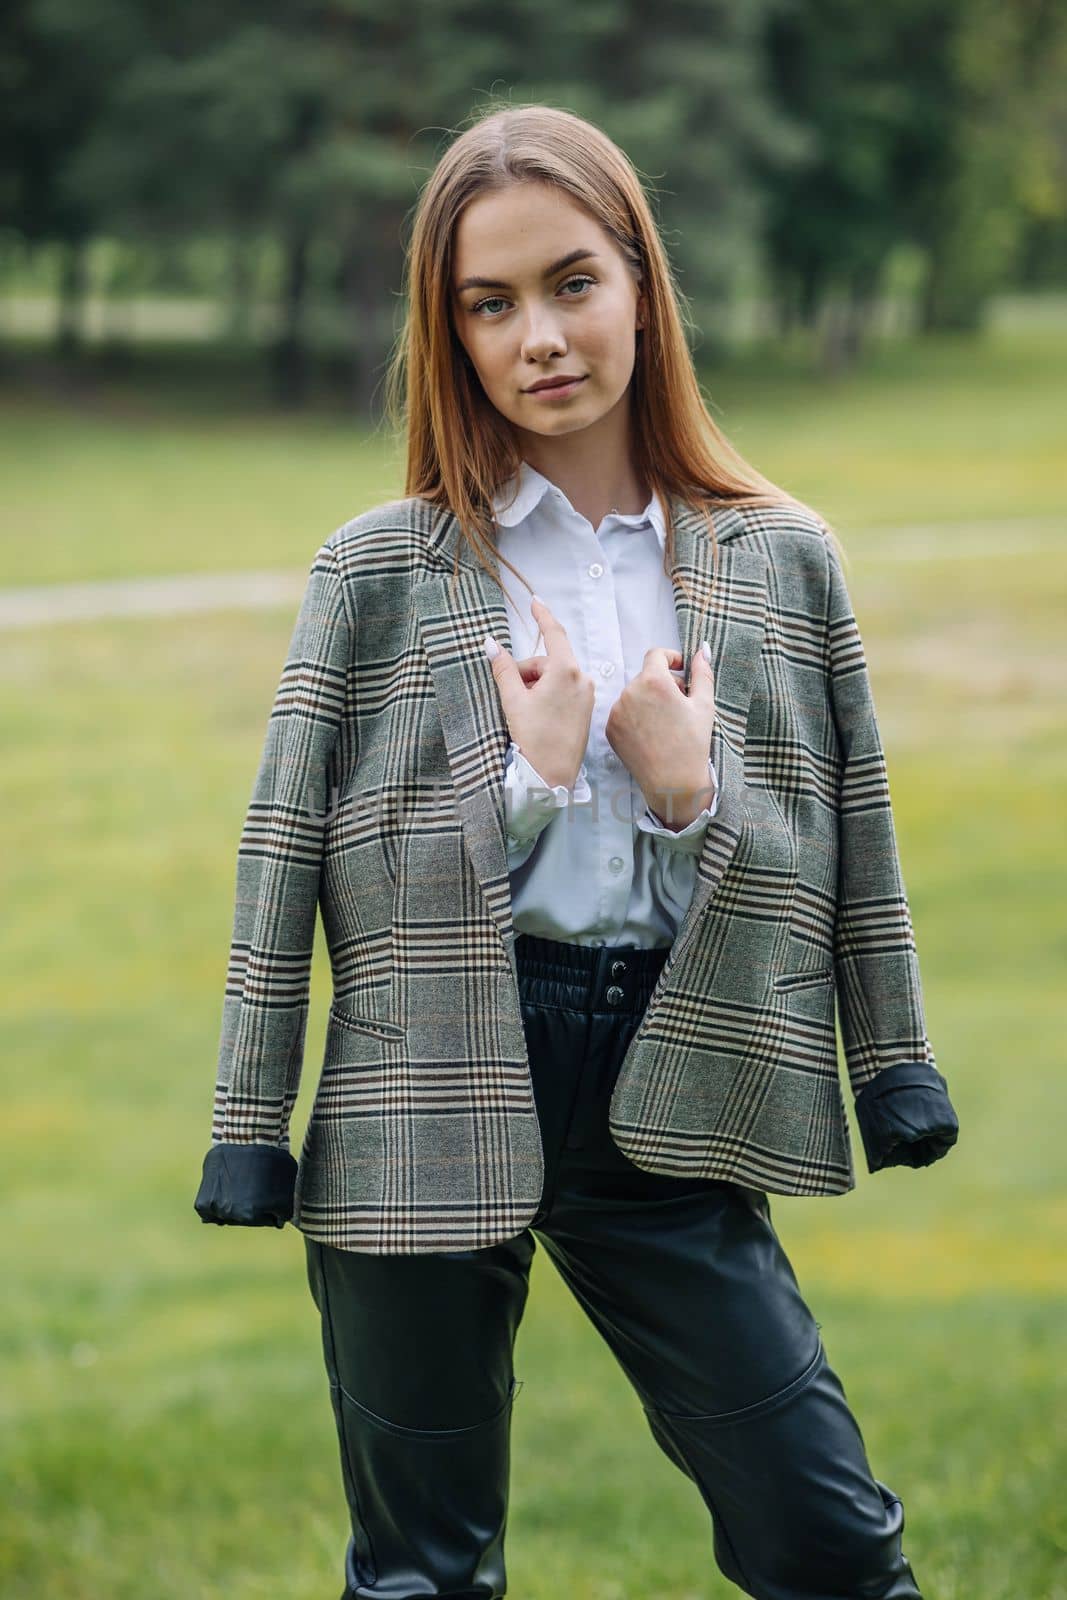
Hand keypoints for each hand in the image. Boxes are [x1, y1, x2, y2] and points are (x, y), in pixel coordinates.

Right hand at [484, 597, 594, 788]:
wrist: (553, 776)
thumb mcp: (513, 700)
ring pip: (555, 677)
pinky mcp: (587, 708)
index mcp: (566, 671)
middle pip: (548, 661)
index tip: (535, 601)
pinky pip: (565, 690)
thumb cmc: (533, 737)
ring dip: (535, 685)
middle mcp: (582, 678)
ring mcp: (587, 694)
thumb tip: (491, 644)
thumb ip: (503, 669)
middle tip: (509, 693)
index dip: (542, 615)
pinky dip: (547, 694)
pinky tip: (536, 714)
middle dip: (526, 672)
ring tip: (522, 710)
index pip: (553, 633)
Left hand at [605, 644, 716, 827]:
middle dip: (664, 684)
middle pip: (646, 676)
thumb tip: (701, 649)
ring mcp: (616, 712)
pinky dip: (636, 717)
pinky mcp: (610, 729)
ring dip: (649, 700)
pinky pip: (624, 713)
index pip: (656, 655)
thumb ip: (702, 672)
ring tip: (667, 722)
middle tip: (681, 704)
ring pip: (634, 695)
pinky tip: (652, 734)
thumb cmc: (693, 743)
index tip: (681, 671)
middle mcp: (629, 692)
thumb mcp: (704, 704)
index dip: (671, 659)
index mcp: (653, 681)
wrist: (673, 783)